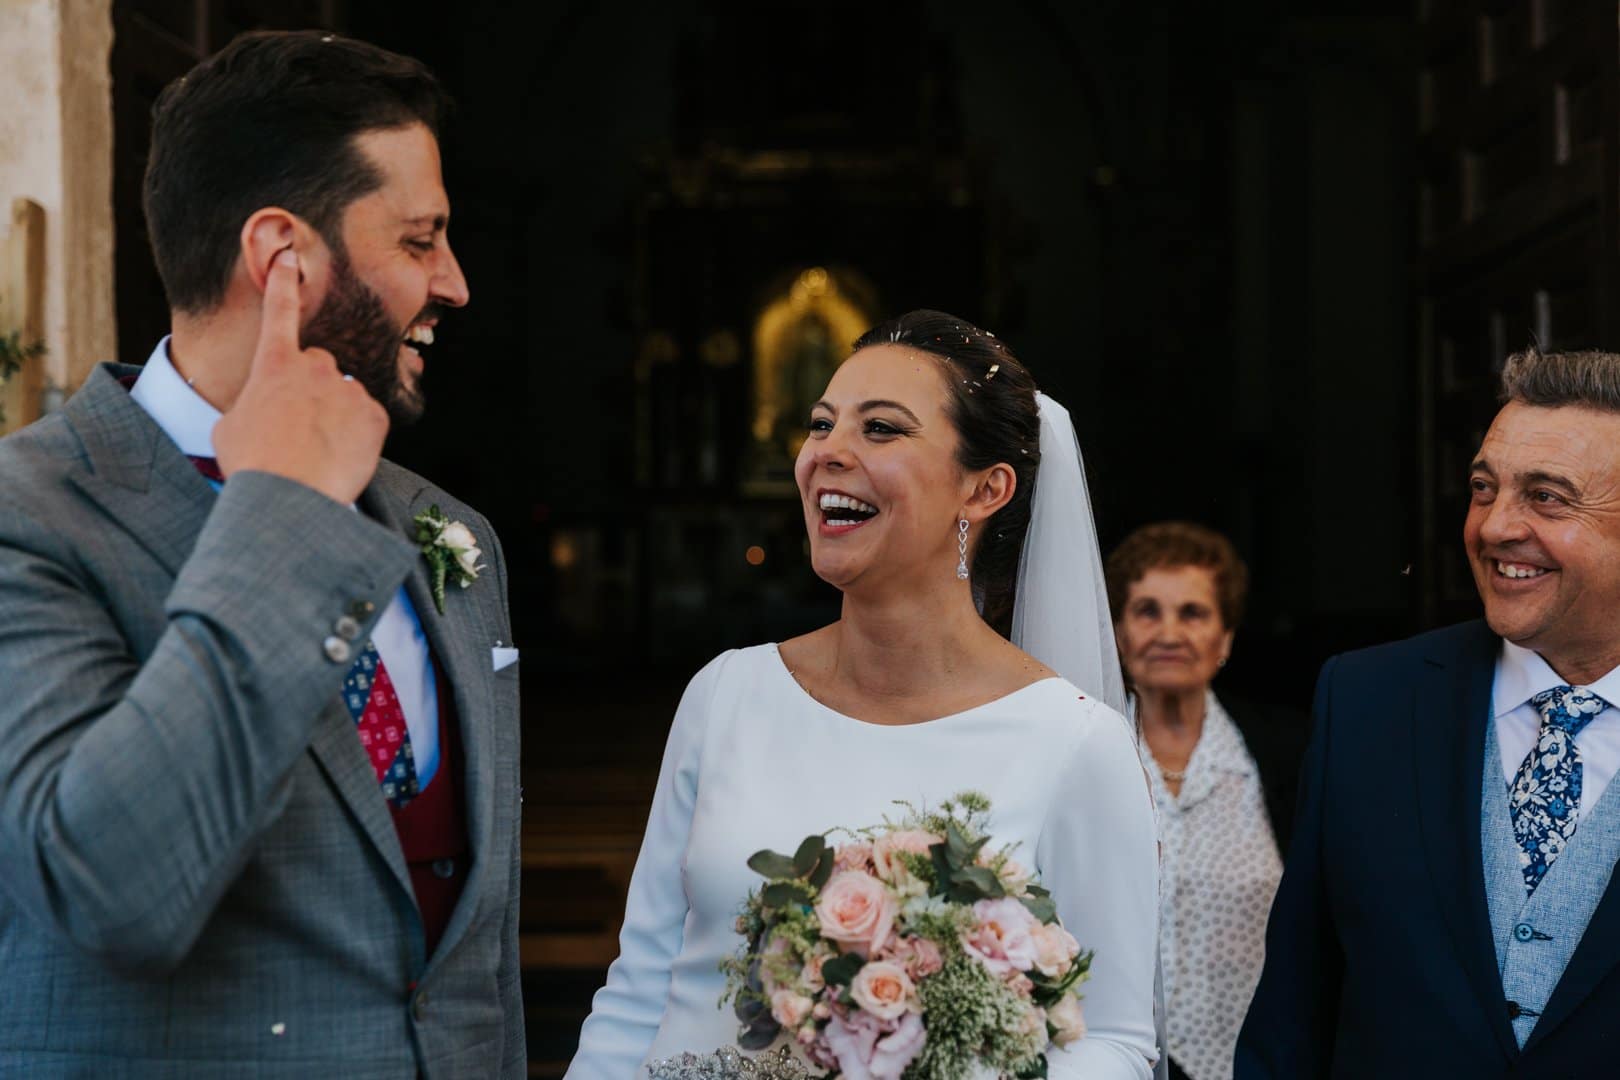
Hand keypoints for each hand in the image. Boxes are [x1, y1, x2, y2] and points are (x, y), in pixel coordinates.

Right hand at [213, 249, 387, 504]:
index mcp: (274, 363)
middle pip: (317, 366)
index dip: (283, 282)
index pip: (279, 311)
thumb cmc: (253, 463)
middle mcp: (315, 366)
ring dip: (333, 414)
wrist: (290, 495)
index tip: (289, 256)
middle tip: (296, 426)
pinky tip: (339, 456)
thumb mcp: (231, 426)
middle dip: (310, 388)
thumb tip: (261, 407)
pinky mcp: (376, 415)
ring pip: (343, 394)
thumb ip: (253, 402)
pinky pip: (366, 419)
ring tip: (315, 448)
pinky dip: (356, 436)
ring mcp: (348, 389)